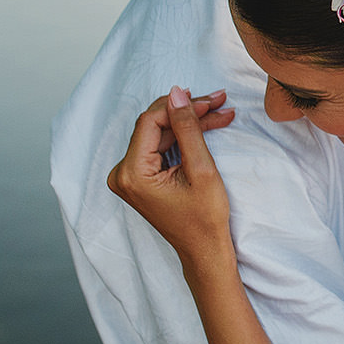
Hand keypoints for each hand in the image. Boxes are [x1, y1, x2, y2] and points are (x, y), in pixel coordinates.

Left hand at [107, 86, 237, 265]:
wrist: (204, 250)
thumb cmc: (204, 218)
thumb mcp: (201, 169)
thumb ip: (187, 128)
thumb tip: (177, 92)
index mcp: (131, 174)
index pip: (150, 122)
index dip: (180, 106)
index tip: (211, 101)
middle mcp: (122, 174)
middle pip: (155, 126)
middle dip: (188, 112)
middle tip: (219, 102)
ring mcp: (129, 176)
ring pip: (161, 134)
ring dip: (190, 122)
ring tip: (220, 112)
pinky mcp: (140, 177)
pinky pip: (160, 147)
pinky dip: (184, 137)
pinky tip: (207, 126)